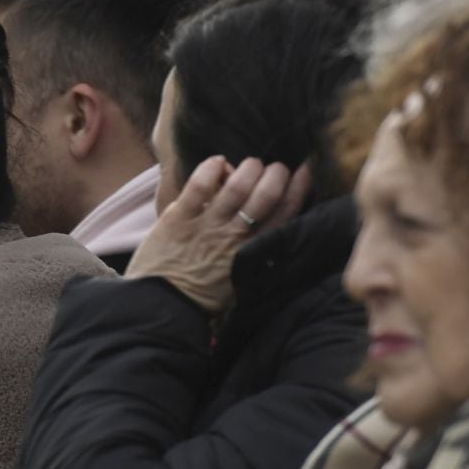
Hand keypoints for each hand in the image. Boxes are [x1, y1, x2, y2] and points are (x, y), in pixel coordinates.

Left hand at [126, 158, 312, 313]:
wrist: (163, 305)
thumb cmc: (202, 294)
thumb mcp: (241, 277)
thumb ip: (254, 251)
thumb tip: (267, 224)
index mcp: (253, 250)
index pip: (285, 212)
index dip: (299, 186)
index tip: (306, 169)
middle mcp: (234, 236)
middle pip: (266, 194)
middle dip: (276, 173)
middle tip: (274, 169)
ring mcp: (207, 225)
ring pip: (237, 186)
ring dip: (249, 168)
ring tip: (250, 166)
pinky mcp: (179, 218)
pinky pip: (199, 185)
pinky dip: (212, 167)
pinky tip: (217, 162)